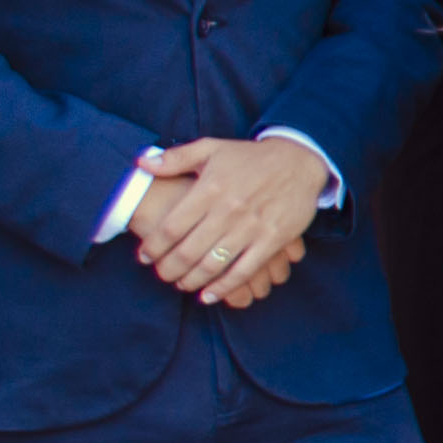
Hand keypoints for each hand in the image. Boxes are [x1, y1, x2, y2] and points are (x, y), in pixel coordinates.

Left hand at [129, 137, 329, 308]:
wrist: (299, 160)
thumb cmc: (251, 157)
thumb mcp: (212, 148)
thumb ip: (176, 157)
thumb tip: (142, 163)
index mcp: (209, 189)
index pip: (171, 228)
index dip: (153, 247)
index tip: (145, 256)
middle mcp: (228, 210)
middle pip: (188, 251)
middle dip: (169, 269)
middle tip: (162, 275)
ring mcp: (251, 227)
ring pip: (213, 265)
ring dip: (192, 280)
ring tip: (182, 284)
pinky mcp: (273, 239)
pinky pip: (244, 270)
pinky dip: (224, 287)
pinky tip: (210, 295)